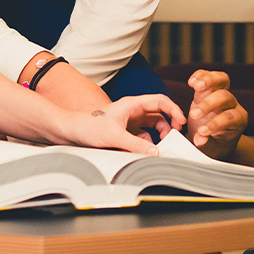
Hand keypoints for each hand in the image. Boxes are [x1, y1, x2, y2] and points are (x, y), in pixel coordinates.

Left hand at [59, 93, 186, 154]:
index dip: (174, 110)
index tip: (182, 123)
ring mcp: (129, 123)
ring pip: (152, 128)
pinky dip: (147, 144)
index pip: (160, 101)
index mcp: (132, 105)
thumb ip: (137, 144)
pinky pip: (142, 138)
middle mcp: (133, 112)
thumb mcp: (114, 136)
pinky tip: (146, 153)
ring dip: (158, 137)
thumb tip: (157, 153)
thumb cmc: (89, 127)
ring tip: (162, 148)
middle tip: (174, 139)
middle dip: (169, 126)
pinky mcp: (125, 134)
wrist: (70, 133)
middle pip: (160, 115)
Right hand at [186, 69, 246, 160]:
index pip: (230, 117)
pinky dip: (200, 75)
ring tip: (195, 86)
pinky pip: (209, 75)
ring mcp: (221, 93)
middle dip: (208, 104)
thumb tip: (200, 140)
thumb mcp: (214, 150)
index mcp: (239, 120)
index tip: (202, 132)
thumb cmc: (217, 145)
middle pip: (225, 96)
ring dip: (208, 80)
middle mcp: (232, 104)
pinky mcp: (209, 89)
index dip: (216, 123)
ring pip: (222, 79)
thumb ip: (207, 145)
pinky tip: (191, 82)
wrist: (216, 138)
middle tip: (193, 115)